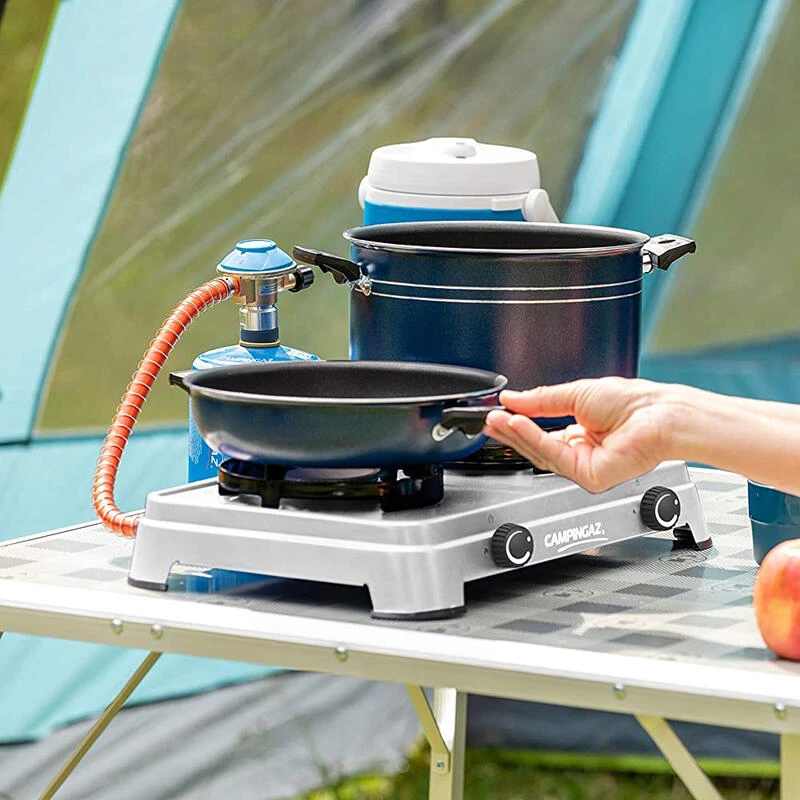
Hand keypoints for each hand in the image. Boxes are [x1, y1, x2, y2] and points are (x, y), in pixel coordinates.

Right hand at [483, 378, 677, 491]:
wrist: (660, 414)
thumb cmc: (634, 402)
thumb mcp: (577, 393)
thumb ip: (541, 400)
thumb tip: (512, 398)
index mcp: (581, 433)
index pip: (541, 433)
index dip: (518, 423)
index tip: (498, 412)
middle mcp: (581, 453)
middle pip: (536, 446)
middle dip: (511, 431)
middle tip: (490, 418)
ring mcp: (584, 467)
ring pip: (540, 453)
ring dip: (517, 434)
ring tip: (499, 418)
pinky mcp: (588, 477)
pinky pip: (552, 457)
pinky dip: (533, 439)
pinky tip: (518, 424)